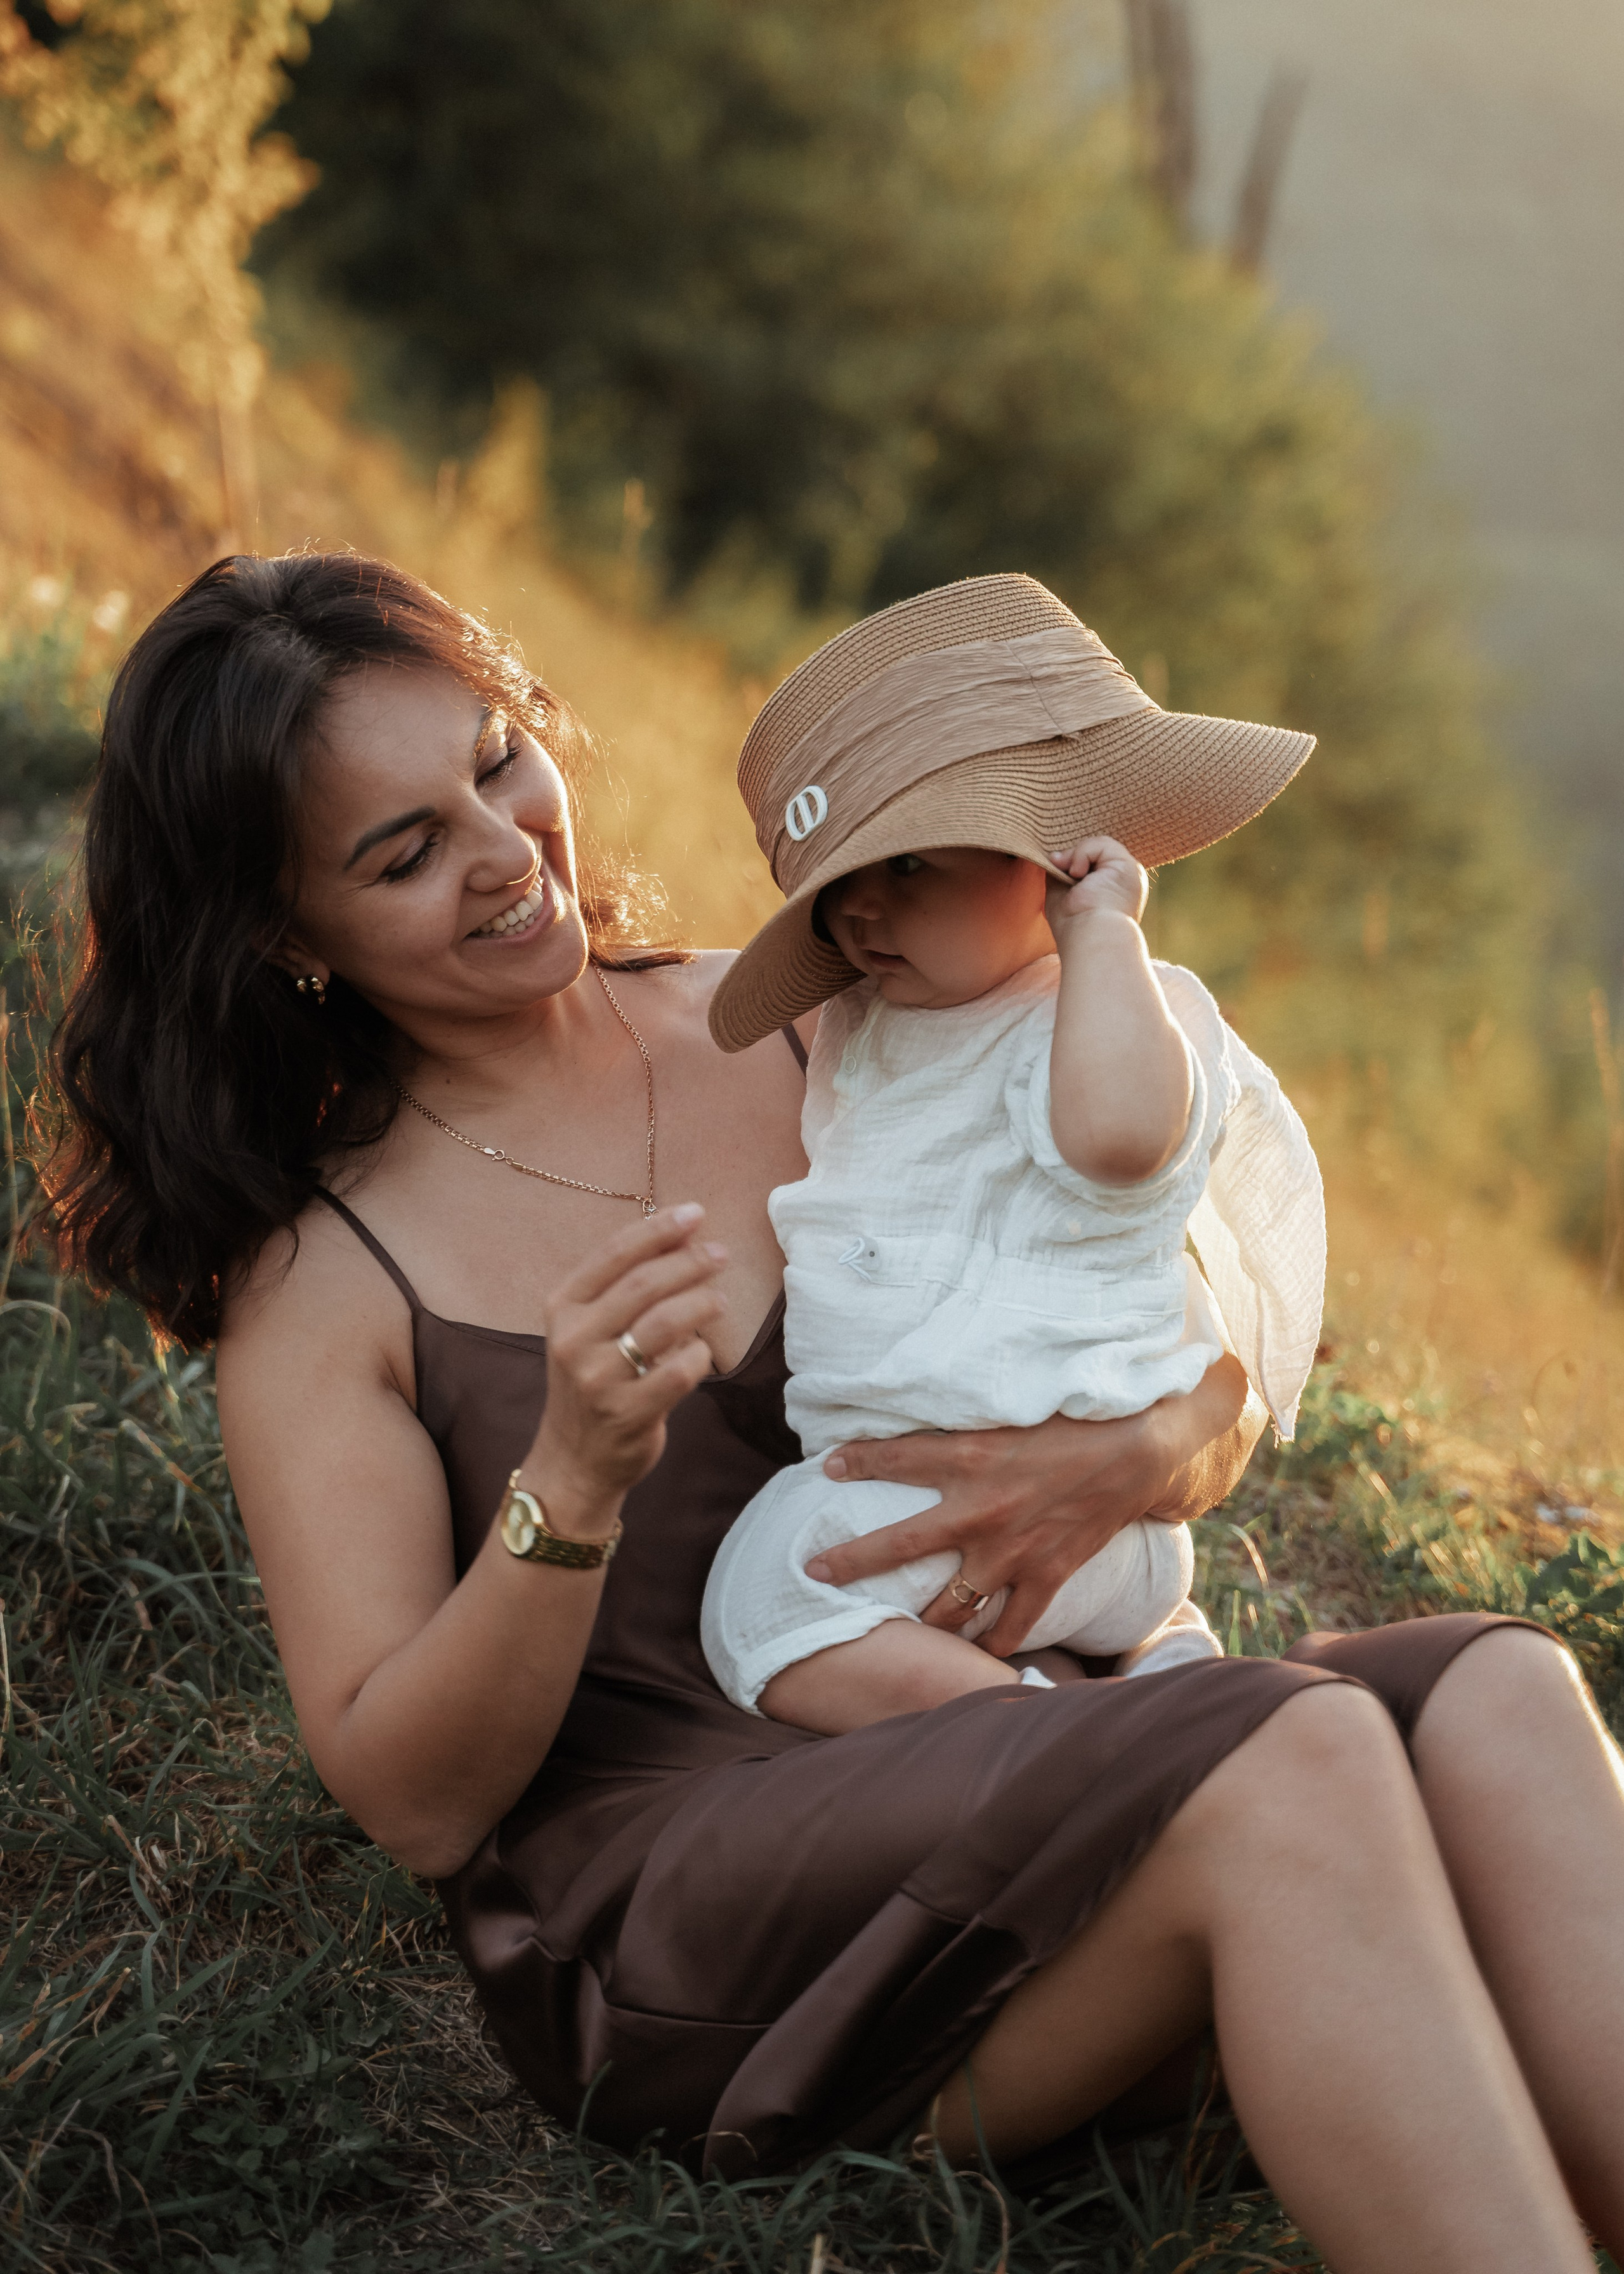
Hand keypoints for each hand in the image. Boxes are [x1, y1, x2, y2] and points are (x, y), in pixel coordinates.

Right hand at [527, 1203, 725, 1531]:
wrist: (574, 1459)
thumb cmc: (593, 1380)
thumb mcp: (590, 1329)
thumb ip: (625, 1286)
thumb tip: (684, 1236)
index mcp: (562, 1308)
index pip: (613, 1254)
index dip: (658, 1229)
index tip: (695, 1213)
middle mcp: (573, 1340)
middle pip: (643, 1284)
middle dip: (689, 1262)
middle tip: (721, 1253)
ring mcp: (598, 1379)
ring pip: (664, 1323)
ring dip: (701, 1303)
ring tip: (720, 1299)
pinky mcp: (627, 1413)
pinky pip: (680, 1371)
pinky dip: (700, 1354)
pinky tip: (703, 1351)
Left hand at [803, 1356, 1256, 1656]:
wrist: (1140, 1449)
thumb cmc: (1076, 1419)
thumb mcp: (1012, 1409)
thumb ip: (967, 1418)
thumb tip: (925, 1405)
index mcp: (970, 1457)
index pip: (895, 1457)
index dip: (856, 1460)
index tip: (824, 1467)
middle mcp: (982, 1509)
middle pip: (900, 1546)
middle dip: (852, 1562)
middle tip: (815, 1573)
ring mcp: (1014, 1550)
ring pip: (952, 1603)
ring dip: (922, 1618)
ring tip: (897, 1628)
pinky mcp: (1049, 1573)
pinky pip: (1015, 1624)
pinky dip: (997, 1644)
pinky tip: (979, 1656)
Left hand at [1044, 836, 1147, 929]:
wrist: (1091, 937)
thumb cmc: (1074, 926)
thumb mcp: (1060, 893)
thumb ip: (1060, 871)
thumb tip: (1056, 855)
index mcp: (1111, 890)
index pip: (1092, 863)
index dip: (1073, 860)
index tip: (1056, 865)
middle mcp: (1123, 881)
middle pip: (1095, 853)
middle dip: (1073, 857)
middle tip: (1058, 867)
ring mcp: (1128, 872)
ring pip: (1098, 846)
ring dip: (1075, 856)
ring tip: (1071, 876)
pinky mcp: (1128, 865)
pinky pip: (1100, 845)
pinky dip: (1081, 854)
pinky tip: (1078, 874)